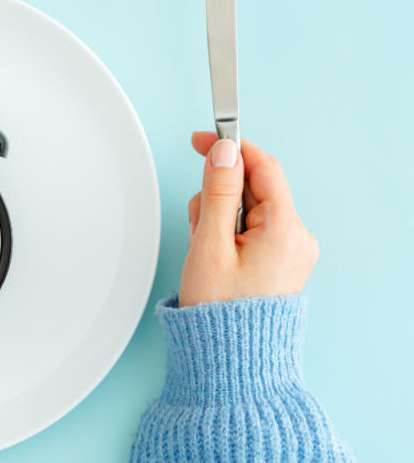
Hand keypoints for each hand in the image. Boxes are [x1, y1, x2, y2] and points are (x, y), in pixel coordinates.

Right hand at [179, 132, 318, 306]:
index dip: (231, 148)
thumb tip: (224, 152)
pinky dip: (228, 233)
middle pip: (253, 188)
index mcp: (285, 229)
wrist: (230, 358)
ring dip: (220, 218)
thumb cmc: (219, 309)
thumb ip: (217, 192)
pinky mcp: (280, 260)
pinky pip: (252, 228)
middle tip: (200, 227)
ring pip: (249, 208)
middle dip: (218, 197)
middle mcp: (297, 237)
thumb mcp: (209, 244)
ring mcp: (291, 250)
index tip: (203, 139)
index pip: (263, 167)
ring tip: (207, 250)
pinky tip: (216, 255)